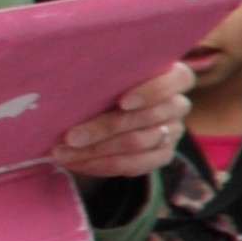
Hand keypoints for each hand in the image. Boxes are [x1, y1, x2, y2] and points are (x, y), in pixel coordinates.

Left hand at [47, 63, 188, 183]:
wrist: (102, 112)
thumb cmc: (102, 84)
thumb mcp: (104, 75)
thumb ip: (100, 76)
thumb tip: (67, 80)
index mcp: (172, 77)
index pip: (179, 79)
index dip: (152, 91)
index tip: (122, 102)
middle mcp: (177, 105)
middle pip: (147, 117)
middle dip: (104, 129)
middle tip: (70, 137)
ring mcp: (172, 132)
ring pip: (137, 144)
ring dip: (95, 151)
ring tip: (62, 153)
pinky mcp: (162, 155)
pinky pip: (134, 165)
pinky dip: (100, 165)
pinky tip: (76, 163)